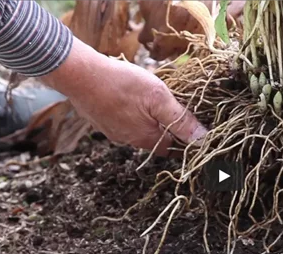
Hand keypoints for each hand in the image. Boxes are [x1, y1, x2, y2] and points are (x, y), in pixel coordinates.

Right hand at [40, 37, 206, 155]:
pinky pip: (124, 123)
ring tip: (153, 102)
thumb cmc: (121, 84)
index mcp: (148, 138)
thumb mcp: (159, 98)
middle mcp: (131, 141)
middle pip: (157, 140)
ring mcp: (115, 133)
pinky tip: (131, 100)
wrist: (79, 75)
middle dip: (167, 129)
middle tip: (175, 109)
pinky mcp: (103, 122)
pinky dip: (132, 115)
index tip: (192, 127)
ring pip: (140, 130)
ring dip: (149, 121)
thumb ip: (181, 120)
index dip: (185, 139)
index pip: (174, 149)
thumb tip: (203, 140)